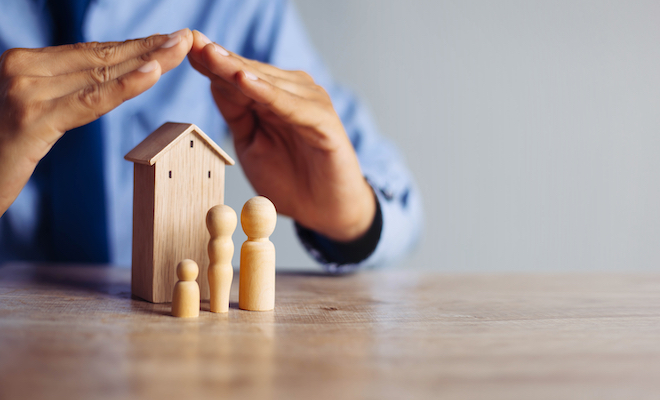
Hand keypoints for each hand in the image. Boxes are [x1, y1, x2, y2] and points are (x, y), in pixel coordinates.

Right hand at [0, 29, 193, 215]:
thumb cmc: (1, 150)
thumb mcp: (32, 113)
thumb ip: (59, 93)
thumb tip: (100, 81)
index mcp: (22, 62)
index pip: (89, 52)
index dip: (132, 46)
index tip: (165, 40)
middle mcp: (21, 68)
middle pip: (99, 58)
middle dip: (147, 48)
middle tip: (184, 38)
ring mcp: (25, 91)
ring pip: (101, 74)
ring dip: (148, 60)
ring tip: (180, 48)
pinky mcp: (33, 119)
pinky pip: (91, 101)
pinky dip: (126, 86)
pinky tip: (154, 72)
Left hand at [188, 31, 375, 241]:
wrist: (326, 210)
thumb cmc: (290, 179)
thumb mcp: (251, 143)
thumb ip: (236, 112)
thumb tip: (213, 81)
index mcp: (272, 97)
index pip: (236, 75)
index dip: (210, 61)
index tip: (183, 46)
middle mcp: (293, 92)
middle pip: (248, 72)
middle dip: (218, 57)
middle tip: (191, 40)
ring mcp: (310, 103)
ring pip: (267, 83)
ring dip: (236, 69)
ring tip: (210, 54)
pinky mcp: (324, 121)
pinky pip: (291, 106)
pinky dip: (268, 93)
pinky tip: (244, 81)